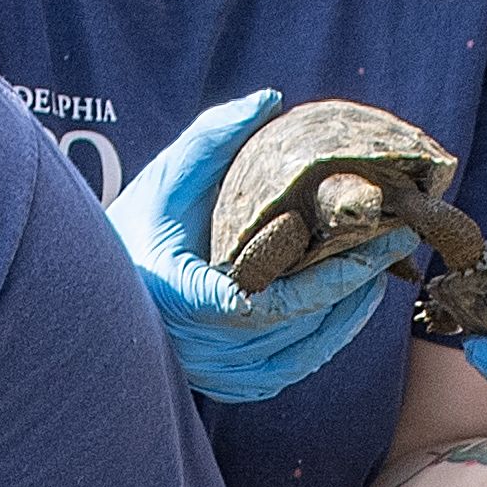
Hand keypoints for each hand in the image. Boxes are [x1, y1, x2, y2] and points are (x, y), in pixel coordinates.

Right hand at [110, 88, 406, 404]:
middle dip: (355, 282)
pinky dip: (328, 335)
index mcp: (186, 302)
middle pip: (300, 324)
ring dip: (350, 310)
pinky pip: (295, 367)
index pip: (275, 300)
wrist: (90, 300)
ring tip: (382, 267)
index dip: (332, 278)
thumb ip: (212, 139)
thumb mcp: (164, 180)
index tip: (373, 245)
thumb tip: (269, 99)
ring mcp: (218, 376)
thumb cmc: (125, 237)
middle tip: (396, 241)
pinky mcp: (231, 387)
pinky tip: (352, 300)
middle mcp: (203, 350)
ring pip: (305, 352)